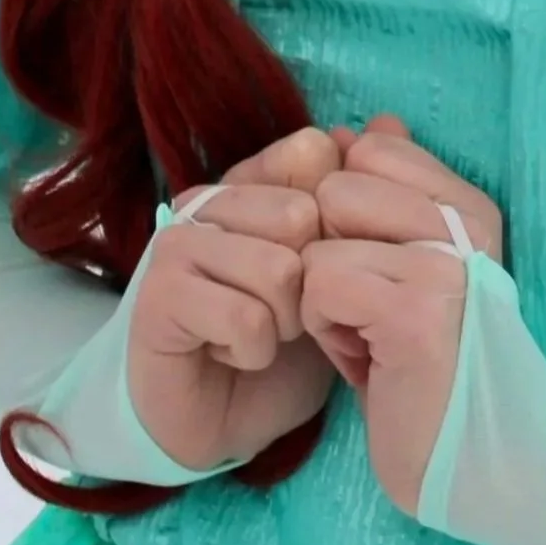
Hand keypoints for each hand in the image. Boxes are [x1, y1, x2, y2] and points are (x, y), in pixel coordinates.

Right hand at [127, 124, 341, 472]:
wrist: (220, 423)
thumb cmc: (283, 347)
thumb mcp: (337, 274)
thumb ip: (359, 203)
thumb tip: (388, 121)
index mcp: (251, 182)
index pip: (312, 153)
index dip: (334, 225)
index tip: (318, 269)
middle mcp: (208, 200)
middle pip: (301, 213)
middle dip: (312, 284)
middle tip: (286, 312)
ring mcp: (177, 243)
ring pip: (277, 268)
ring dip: (285, 322)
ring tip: (262, 334)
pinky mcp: (157, 296)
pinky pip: (245, 317)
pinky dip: (255, 350)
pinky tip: (233, 355)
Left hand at [304, 117, 502, 513]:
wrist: (468, 462)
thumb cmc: (422, 368)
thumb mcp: (405, 266)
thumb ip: (388, 193)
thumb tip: (358, 125)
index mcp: (473, 208)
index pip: (371, 148)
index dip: (349, 214)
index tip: (382, 274)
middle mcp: (470, 227)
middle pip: (337, 186)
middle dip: (330, 254)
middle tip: (373, 314)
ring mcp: (448, 265)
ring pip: (322, 235)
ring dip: (326, 296)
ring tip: (372, 337)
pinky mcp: (417, 310)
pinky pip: (321, 282)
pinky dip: (326, 329)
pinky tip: (367, 361)